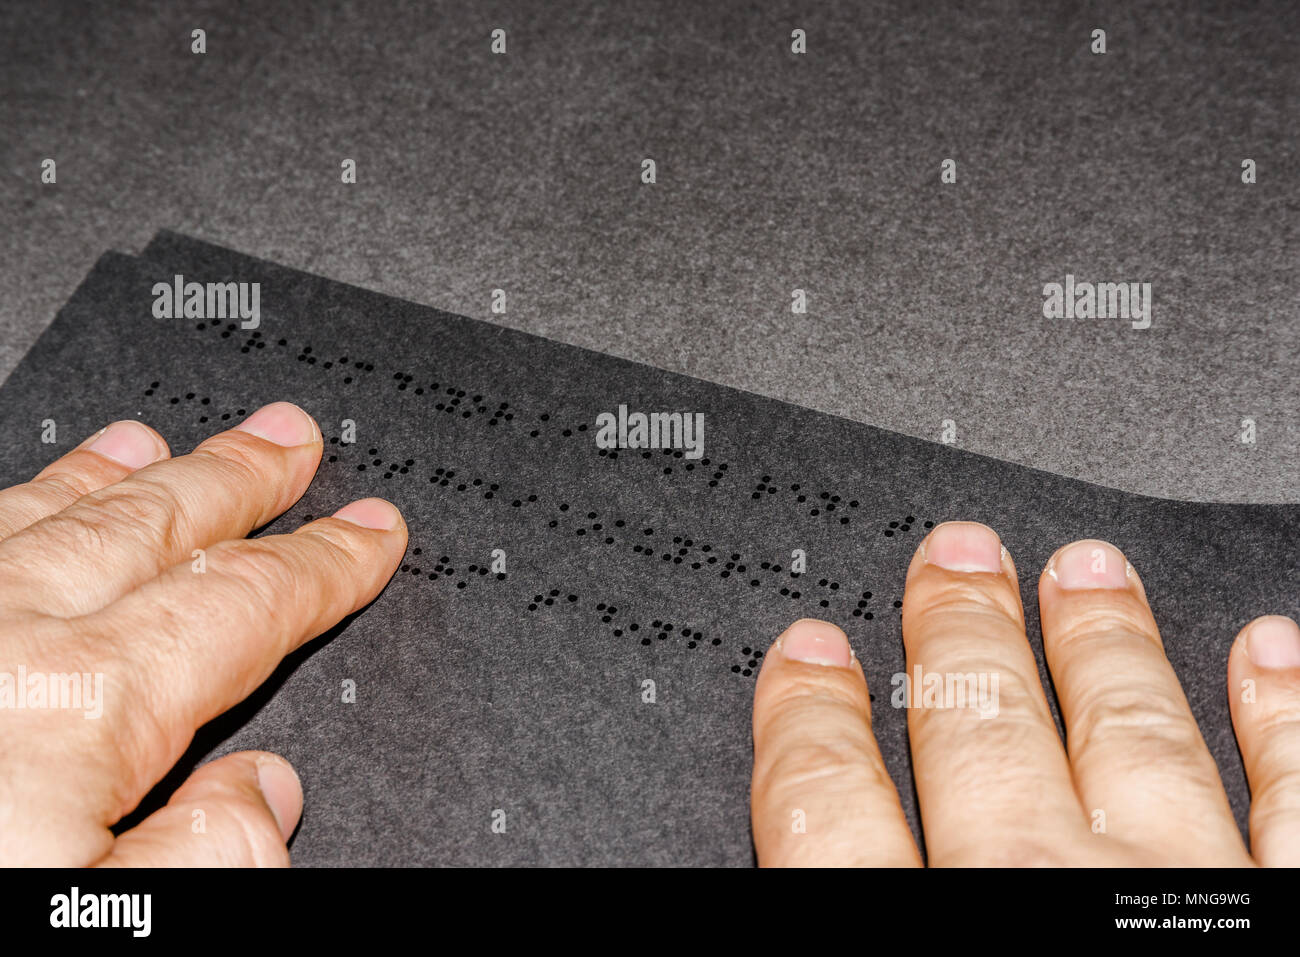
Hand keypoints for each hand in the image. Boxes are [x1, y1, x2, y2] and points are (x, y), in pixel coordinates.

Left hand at [0, 403, 405, 865]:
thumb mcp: (108, 924)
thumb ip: (209, 855)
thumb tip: (268, 792)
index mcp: (81, 707)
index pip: (246, 605)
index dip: (325, 563)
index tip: (370, 532)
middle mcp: (5, 638)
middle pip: (157, 529)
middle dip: (238, 479)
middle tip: (288, 440)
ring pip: (54, 518)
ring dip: (125, 478)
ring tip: (166, 444)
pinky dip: (21, 503)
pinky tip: (31, 501)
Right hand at [750, 521, 1298, 865]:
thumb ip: (833, 913)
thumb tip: (779, 857)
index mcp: (910, 927)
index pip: (829, 807)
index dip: (810, 722)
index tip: (808, 662)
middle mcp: (1039, 887)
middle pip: (978, 734)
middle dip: (960, 635)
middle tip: (958, 557)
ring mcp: (1176, 892)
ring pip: (1128, 738)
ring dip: (1102, 644)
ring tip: (1086, 571)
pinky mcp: (1293, 912)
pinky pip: (1293, 800)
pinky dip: (1280, 722)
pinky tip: (1268, 657)